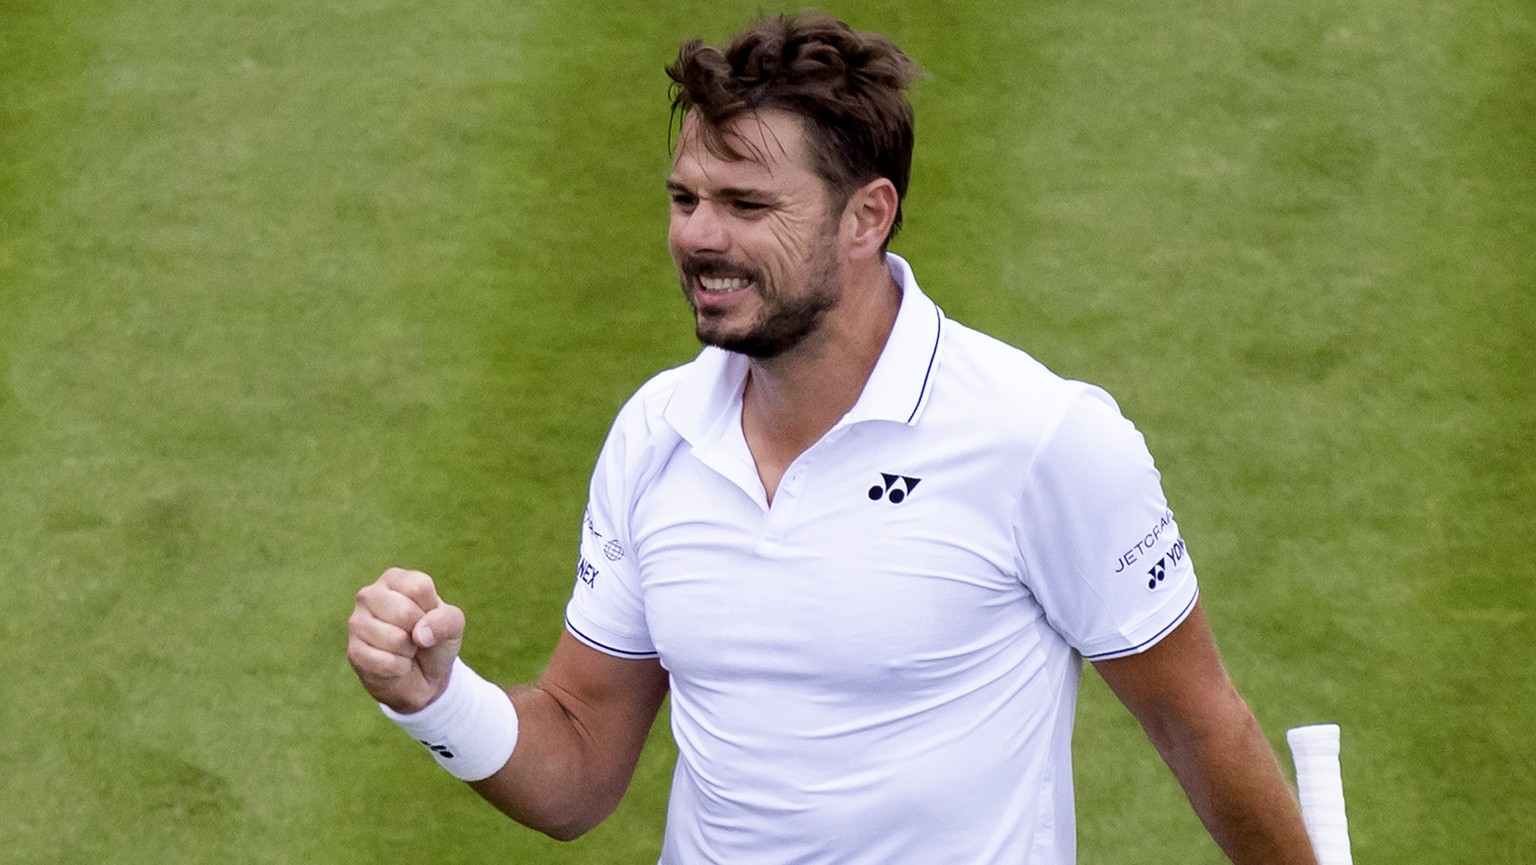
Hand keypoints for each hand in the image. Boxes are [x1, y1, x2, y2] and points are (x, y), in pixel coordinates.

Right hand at [347, 567, 466, 713]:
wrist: (421, 677)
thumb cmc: (435, 639)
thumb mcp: (453, 624)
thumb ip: (447, 620)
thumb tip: (420, 634)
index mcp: (394, 579)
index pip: (419, 587)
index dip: (432, 610)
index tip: (428, 617)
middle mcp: (369, 595)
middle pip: (405, 612)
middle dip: (419, 632)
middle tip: (415, 636)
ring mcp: (357, 623)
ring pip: (395, 639)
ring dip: (409, 652)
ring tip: (404, 649)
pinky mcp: (354, 651)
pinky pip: (386, 662)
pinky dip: (400, 668)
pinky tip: (395, 664)